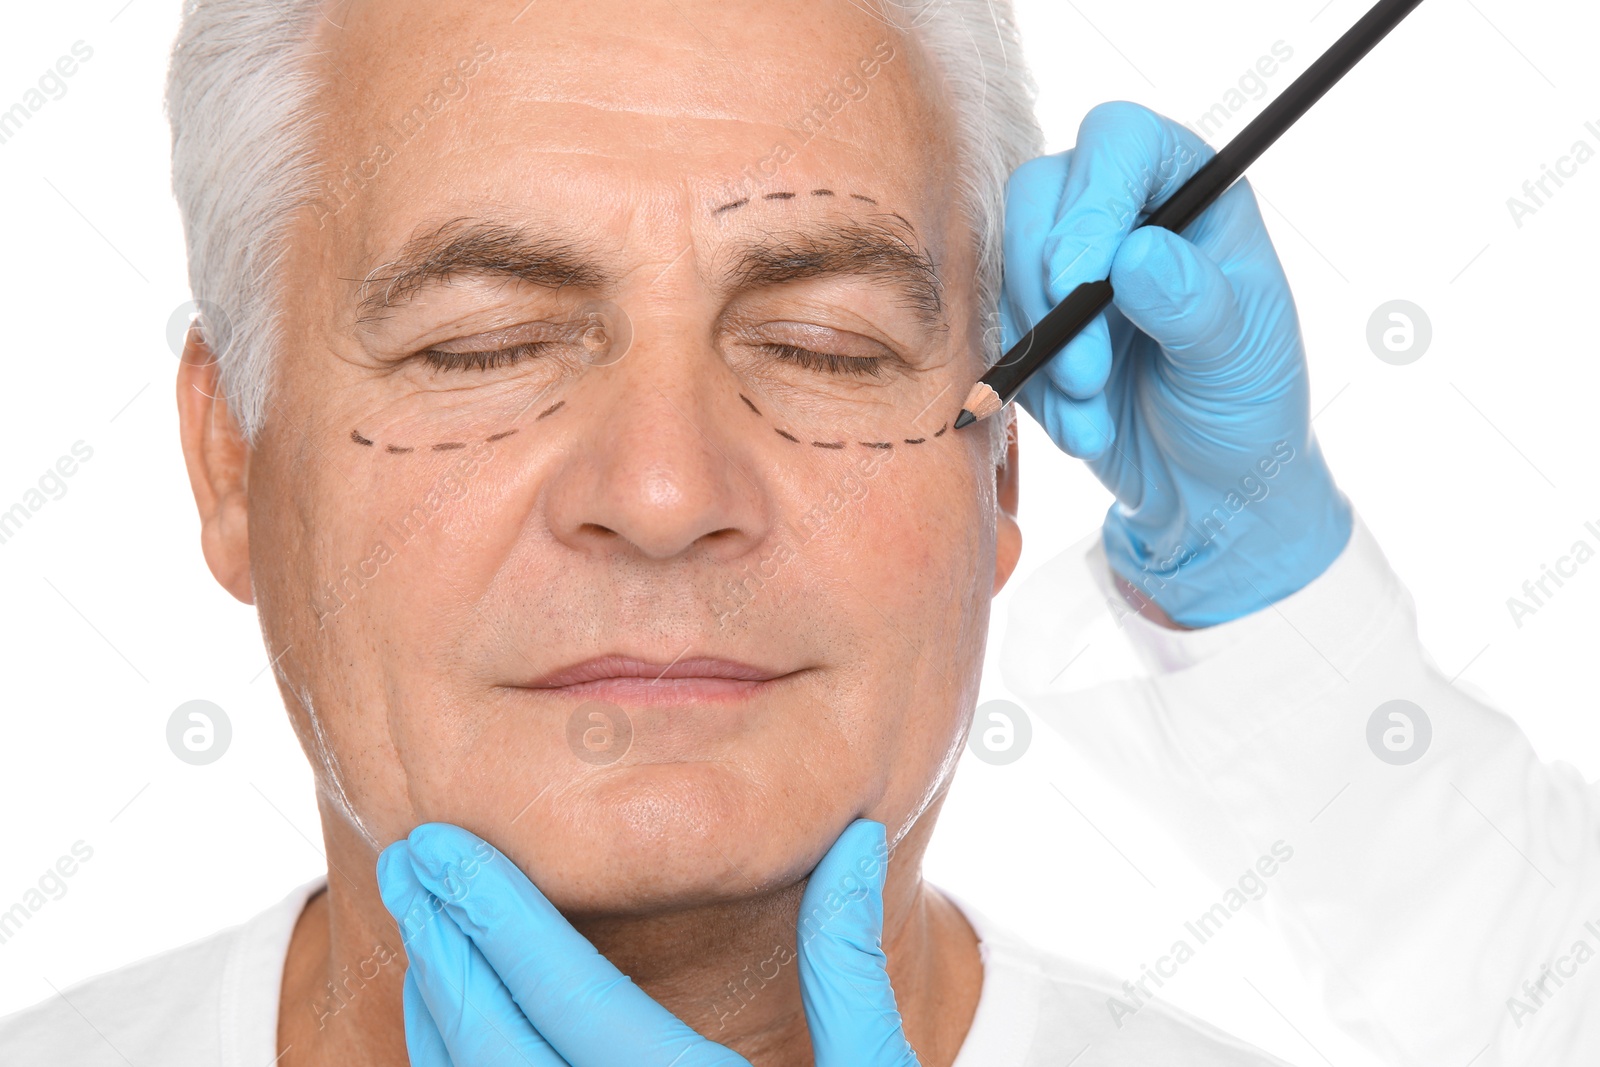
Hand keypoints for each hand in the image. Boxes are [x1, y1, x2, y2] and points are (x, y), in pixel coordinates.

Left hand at [376, 819, 919, 1065]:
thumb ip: (850, 968)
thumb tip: (853, 837)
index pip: (574, 1001)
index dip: (501, 914)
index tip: (445, 842)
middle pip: (496, 1050)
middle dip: (444, 946)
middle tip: (410, 860)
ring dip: (439, 1008)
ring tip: (427, 923)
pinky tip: (454, 1014)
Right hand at [1000, 101, 1351, 626]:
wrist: (1207, 488)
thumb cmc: (1245, 412)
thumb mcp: (1239, 363)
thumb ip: (1196, 305)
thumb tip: (1139, 254)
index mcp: (1192, 194)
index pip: (1124, 143)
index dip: (1091, 199)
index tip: (1077, 283)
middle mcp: (1123, 212)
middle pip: (1042, 192)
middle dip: (1047, 287)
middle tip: (1085, 372)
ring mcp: (1068, 262)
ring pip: (1005, 260)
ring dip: (1039, 348)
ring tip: (1093, 415)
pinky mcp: (1030, 317)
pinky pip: (995, 327)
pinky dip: (1026, 383)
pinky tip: (1081, 426)